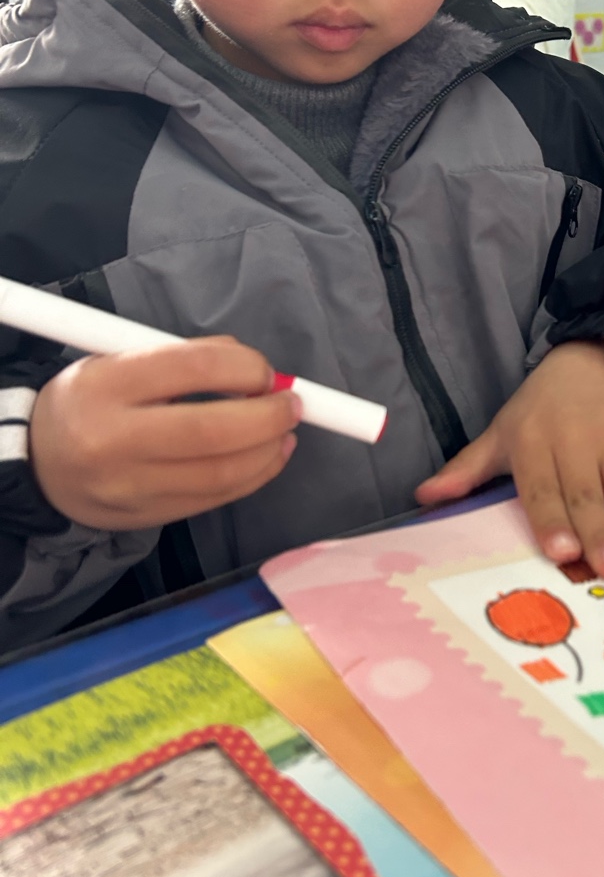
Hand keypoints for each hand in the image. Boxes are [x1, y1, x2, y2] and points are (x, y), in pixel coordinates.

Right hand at [30, 337, 300, 529]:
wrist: (39, 462)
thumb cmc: (90, 401)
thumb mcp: (117, 360)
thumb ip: (183, 358)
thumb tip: (253, 367)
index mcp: (106, 386)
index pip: (194, 368)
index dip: (244, 366)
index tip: (264, 371)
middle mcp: (115, 440)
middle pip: (213, 432)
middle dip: (268, 416)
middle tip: (291, 404)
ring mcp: (130, 486)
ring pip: (221, 474)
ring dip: (268, 450)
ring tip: (285, 430)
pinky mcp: (146, 517)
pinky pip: (215, 499)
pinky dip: (253, 476)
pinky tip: (268, 456)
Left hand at [415, 341, 603, 579]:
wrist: (588, 359)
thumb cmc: (536, 410)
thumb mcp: (499, 433)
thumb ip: (466, 470)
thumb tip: (422, 496)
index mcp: (534, 444)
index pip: (542, 487)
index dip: (552, 519)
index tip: (564, 551)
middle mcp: (575, 443)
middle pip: (590, 494)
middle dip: (603, 532)